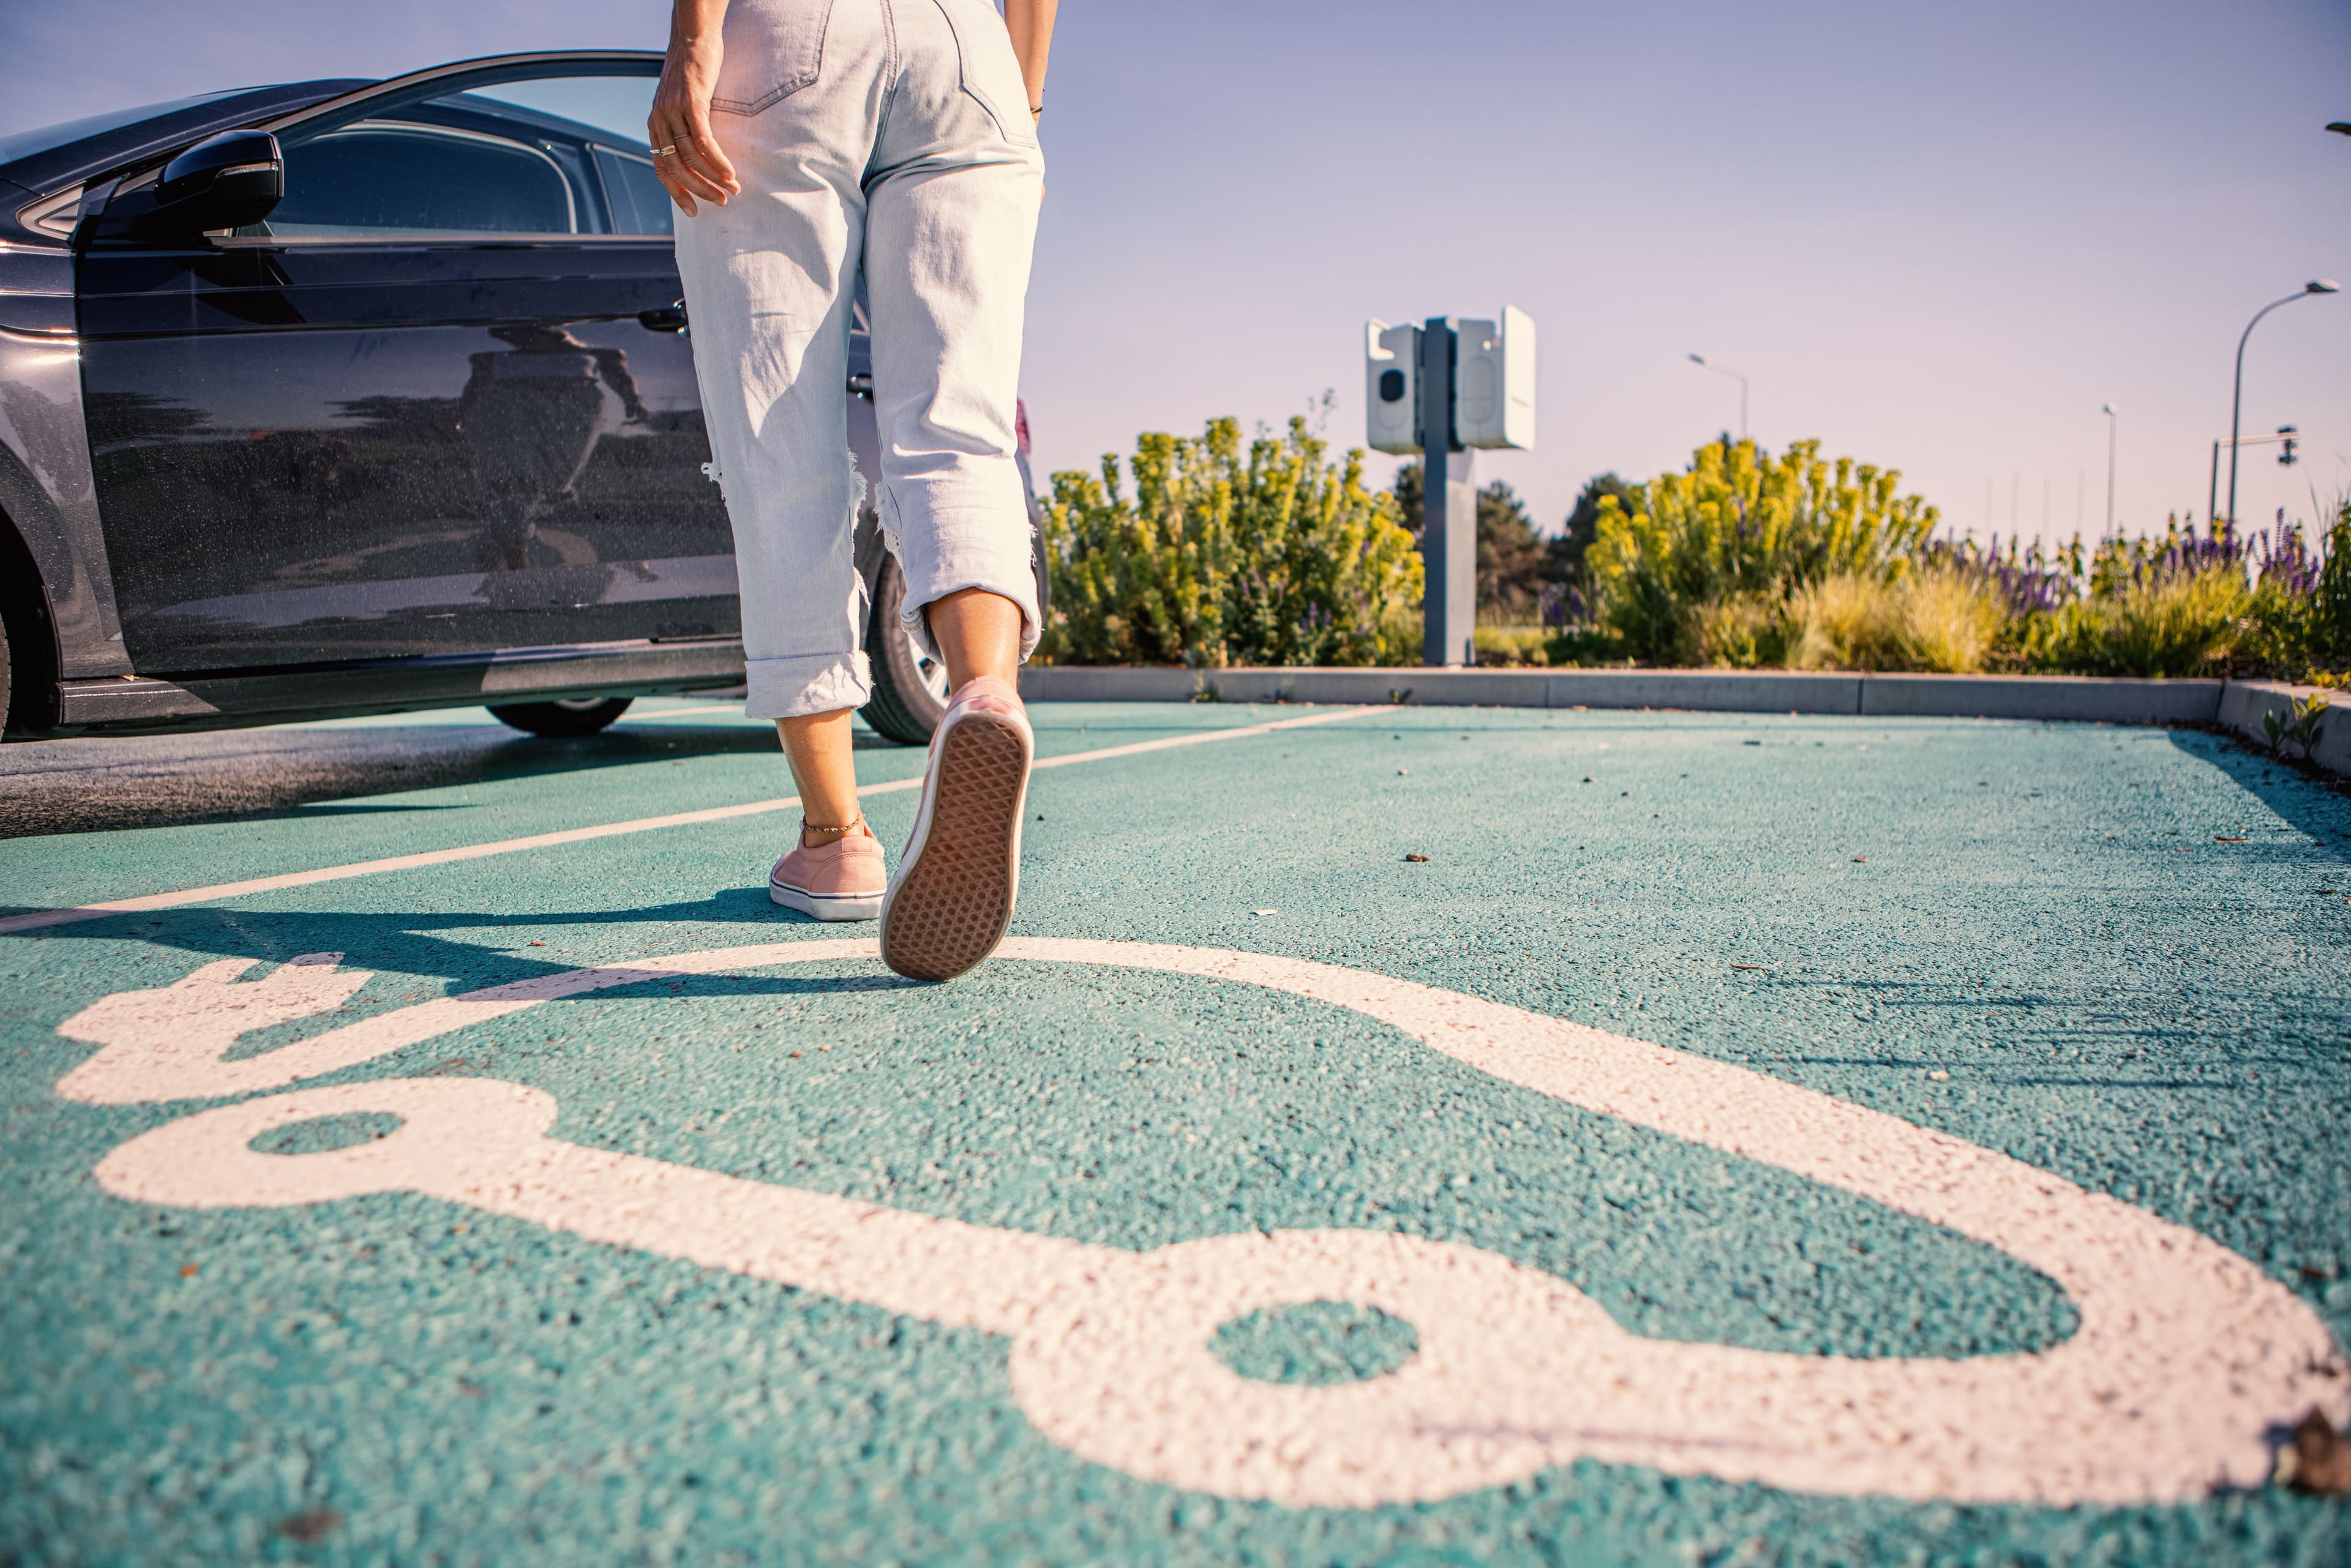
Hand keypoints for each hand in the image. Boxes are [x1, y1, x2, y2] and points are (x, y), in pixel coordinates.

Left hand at [647, 26, 739, 216]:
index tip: (693, 212)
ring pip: (691, 157)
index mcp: (656, 125)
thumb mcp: (681, 104)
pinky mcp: (691, 102)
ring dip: (714, 178)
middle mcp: (660, 120)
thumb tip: (698, 157)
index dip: (677, 193)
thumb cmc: (692, 73)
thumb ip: (683, 128)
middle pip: (677, 167)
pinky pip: (703, 139)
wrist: (692, 38)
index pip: (661, 169)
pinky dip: (717, 160)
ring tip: (733, 189)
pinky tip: (730, 172)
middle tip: (721, 202)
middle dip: (699, 190)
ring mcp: (674, 111)